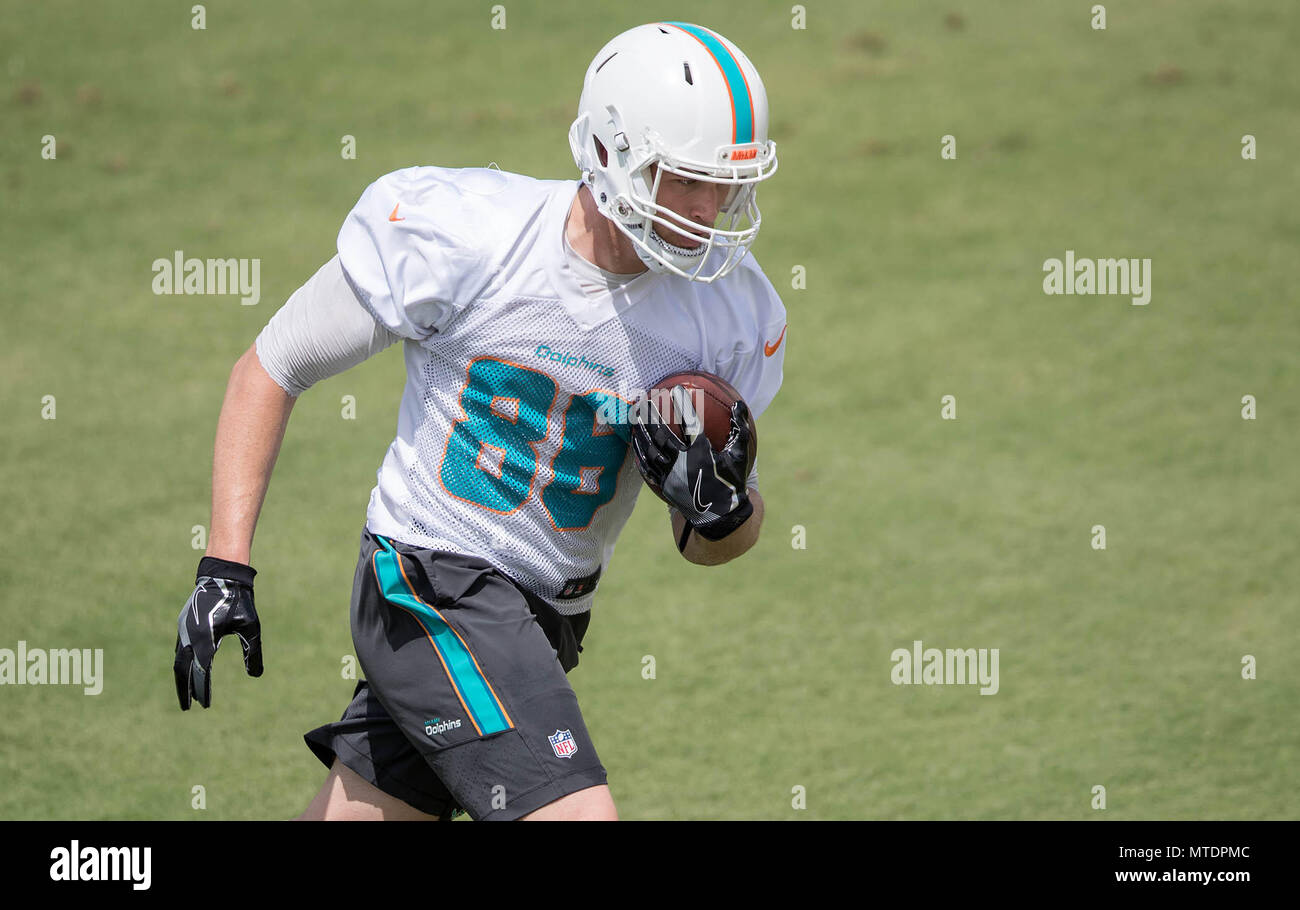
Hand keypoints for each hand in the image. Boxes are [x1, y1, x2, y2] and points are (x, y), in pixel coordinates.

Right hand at [174, 557, 262, 709]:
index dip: (202, 690)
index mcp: (205, 639)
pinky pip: (179, 650)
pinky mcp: (183, 624)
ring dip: (181, 678)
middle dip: (185, 690)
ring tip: (186, 695)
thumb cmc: (239, 601)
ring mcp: (183, 630)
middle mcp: (189, 636)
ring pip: (178, 660)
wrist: (222, 575)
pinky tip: (186, 672)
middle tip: (188, 708)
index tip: (205, 705)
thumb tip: (256, 675)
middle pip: (182, 670)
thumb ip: (252, 652)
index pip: (201, 672)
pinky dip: (181, 664)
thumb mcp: (250, 627)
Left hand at [630, 385, 752, 540]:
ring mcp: (671, 476)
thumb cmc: (732, 482)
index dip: (682, 406)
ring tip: (635, 417)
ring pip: (651, 450)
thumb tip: (739, 404)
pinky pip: (647, 467)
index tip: (676, 391)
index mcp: (702, 454)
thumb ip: (740, 429)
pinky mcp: (664, 486)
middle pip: (662, 435)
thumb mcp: (740, 456)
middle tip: (644, 400)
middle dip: (651, 416)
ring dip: (642, 432)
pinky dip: (640, 452)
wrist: (720, 517)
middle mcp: (683, 464)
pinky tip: (635, 443)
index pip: (690, 423)